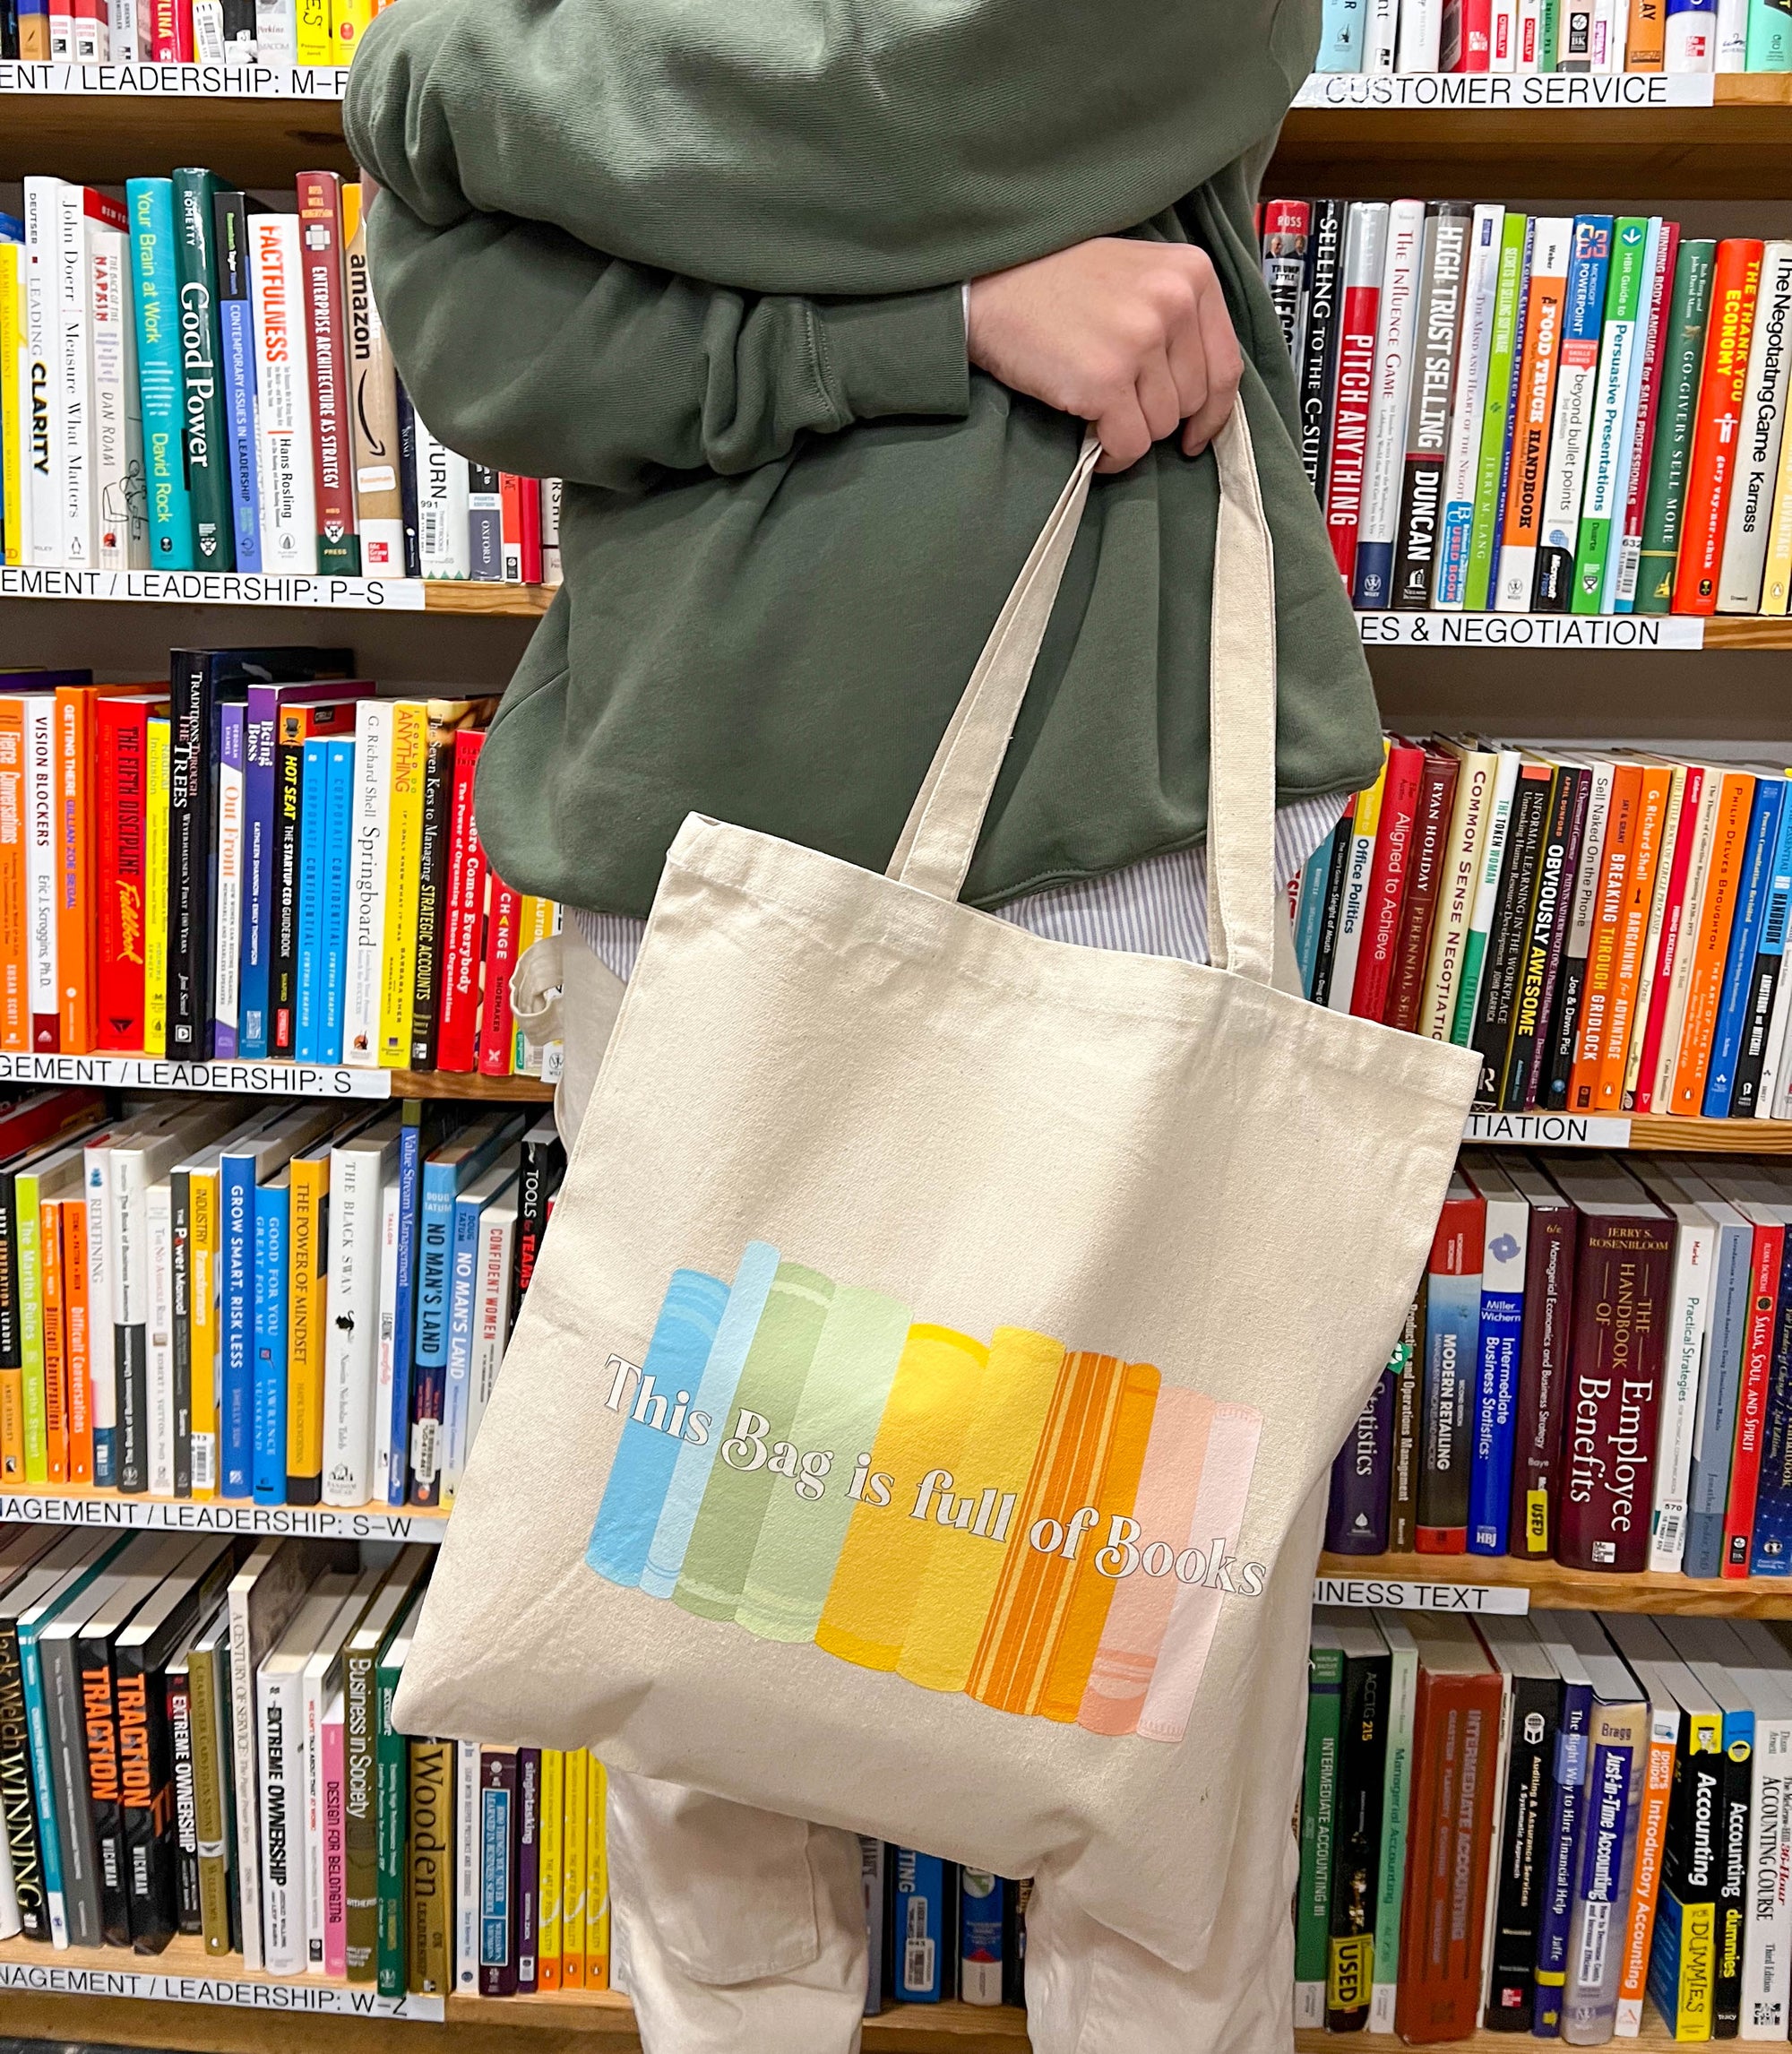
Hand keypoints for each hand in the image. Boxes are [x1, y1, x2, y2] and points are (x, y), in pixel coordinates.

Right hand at [966, 238, 1242, 473]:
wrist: (989, 280)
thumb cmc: (1057, 280)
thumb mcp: (1135, 274)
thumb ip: (1176, 316)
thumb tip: (1200, 392)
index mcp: (1191, 274)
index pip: (1225, 364)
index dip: (1213, 411)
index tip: (1195, 434)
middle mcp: (1173, 302)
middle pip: (1192, 401)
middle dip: (1158, 416)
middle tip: (1120, 407)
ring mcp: (1139, 341)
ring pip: (1161, 426)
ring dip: (1131, 432)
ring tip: (1098, 412)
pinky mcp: (1104, 380)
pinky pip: (1129, 445)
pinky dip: (1112, 455)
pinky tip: (1092, 439)